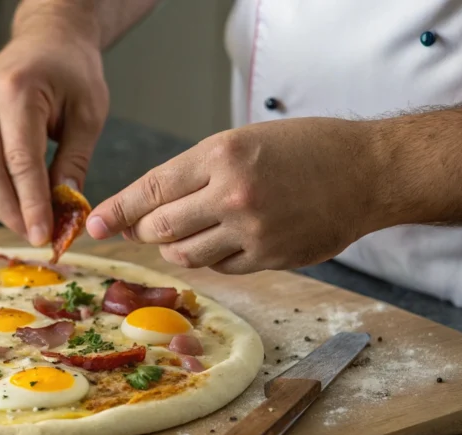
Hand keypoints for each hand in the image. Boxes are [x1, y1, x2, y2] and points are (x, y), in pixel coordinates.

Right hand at [0, 14, 107, 245]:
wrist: (46, 39)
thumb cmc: (71, 70)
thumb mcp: (88, 113)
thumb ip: (74, 161)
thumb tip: (64, 208)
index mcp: (15, 92)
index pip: (20, 161)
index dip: (31, 204)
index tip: (44, 235)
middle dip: (11, 212)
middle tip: (36, 237)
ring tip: (27, 226)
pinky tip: (13, 206)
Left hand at [85, 118, 386, 273]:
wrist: (368, 171)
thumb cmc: (303, 149)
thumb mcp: (243, 140)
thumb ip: (195, 172)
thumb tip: (146, 206)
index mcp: (221, 154)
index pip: (151, 188)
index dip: (116, 209)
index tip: (94, 224)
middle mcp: (232, 193)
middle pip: (159, 228)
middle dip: (142, 231)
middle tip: (141, 228)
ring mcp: (252, 229)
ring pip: (184, 254)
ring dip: (174, 247)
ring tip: (187, 232)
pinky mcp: (270, 257)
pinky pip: (219, 267)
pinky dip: (211, 257)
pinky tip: (224, 240)